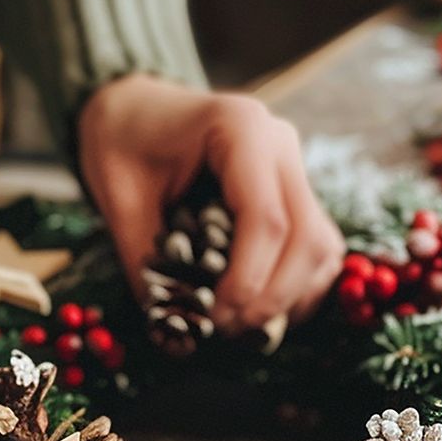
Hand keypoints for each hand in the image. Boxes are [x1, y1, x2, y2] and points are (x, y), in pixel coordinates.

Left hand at [79, 75, 344, 330]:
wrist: (134, 109)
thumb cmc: (123, 142)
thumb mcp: (119, 197)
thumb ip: (143, 262)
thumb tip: (171, 330)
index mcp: (240, 129)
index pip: (266, 218)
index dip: (248, 280)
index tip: (215, 320)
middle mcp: (280, 146)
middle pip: (307, 238)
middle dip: (273, 298)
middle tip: (226, 330)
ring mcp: (293, 169)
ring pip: (322, 248)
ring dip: (290, 297)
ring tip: (241, 326)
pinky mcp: (295, 194)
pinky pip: (315, 249)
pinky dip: (295, 288)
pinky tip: (258, 310)